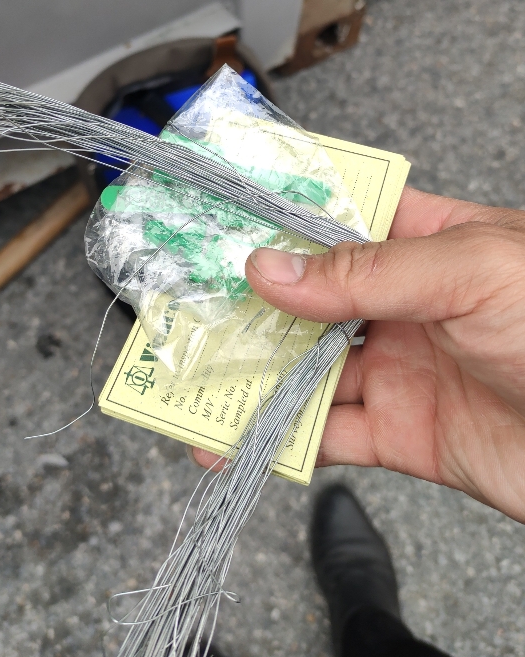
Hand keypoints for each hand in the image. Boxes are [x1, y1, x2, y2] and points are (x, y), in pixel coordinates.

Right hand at [192, 187, 524, 522]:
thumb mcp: (472, 271)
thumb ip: (369, 271)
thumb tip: (273, 267)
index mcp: (431, 242)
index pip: (342, 216)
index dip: (281, 216)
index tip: (218, 217)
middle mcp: (410, 302)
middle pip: (311, 296)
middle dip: (249, 300)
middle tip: (184, 303)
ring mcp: (403, 367)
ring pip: (306, 367)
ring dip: (249, 374)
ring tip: (190, 377)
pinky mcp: (404, 434)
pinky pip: (326, 435)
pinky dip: (276, 439)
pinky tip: (232, 440)